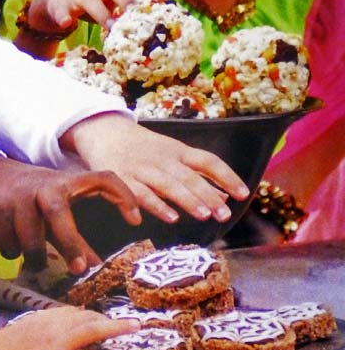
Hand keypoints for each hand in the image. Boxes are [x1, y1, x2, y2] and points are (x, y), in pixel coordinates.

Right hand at [0, 156, 140, 273]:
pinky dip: (11, 250)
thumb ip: (74, 237)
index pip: (104, 179)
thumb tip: (95, 267)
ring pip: (29, 236)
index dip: (123, 195)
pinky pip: (7, 242)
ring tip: (35, 259)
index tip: (136, 220)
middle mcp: (45, 185)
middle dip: (69, 242)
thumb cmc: (33, 196)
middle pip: (58, 211)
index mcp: (68, 183)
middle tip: (81, 269)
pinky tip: (11, 242)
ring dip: (34, 255)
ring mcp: (18, 195)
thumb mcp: (56, 211)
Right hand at [0, 307, 139, 349]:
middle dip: (112, 320)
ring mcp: (54, 345)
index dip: (96, 317)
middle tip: (135, 321)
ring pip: (90, 332)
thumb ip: (47, 323)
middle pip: (88, 319)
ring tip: (134, 330)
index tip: (108, 321)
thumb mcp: (25, 330)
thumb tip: (73, 316)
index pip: (77, 313)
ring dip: (115, 330)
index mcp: (46, 318)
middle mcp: (53, 327)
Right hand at [28, 0, 165, 33]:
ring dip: (101, 13)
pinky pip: (62, 11)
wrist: (57, 1)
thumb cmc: (94, 2)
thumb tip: (157, 22)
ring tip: (110, 27)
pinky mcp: (61, 5)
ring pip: (90, 0)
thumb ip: (131, 8)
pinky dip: (64, 17)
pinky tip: (67, 22)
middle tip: (136, 11)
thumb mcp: (114, 0)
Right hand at [61, 113, 248, 223]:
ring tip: (203, 215)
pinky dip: (153, 205)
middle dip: (207, 194)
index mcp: (178, 151)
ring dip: (186, 200)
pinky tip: (168, 217)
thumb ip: (196, 175)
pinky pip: (138, 193)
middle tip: (223, 214)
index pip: (207, 161)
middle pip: (188, 176)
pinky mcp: (121, 178)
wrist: (106, 132)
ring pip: (167, 184)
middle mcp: (163, 159)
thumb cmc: (144, 148)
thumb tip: (224, 197)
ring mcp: (142, 168)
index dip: (226, 176)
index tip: (243, 194)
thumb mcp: (172, 155)